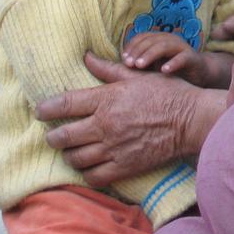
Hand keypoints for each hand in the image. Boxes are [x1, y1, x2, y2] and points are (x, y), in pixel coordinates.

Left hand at [35, 52, 225, 185]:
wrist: (192, 120)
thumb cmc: (167, 94)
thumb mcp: (137, 77)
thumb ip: (108, 70)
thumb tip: (86, 57)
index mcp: (106, 99)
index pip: (63, 105)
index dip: (45, 109)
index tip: (41, 112)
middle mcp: (105, 124)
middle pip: (62, 135)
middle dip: (53, 136)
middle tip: (55, 135)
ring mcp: (113, 148)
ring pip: (74, 158)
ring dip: (69, 155)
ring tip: (73, 151)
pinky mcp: (124, 167)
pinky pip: (93, 176)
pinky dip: (86, 173)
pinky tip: (90, 166)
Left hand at [121, 31, 219, 86]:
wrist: (200, 75)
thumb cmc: (172, 72)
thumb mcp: (153, 67)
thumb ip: (140, 64)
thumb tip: (120, 64)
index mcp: (159, 40)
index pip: (142, 37)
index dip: (132, 46)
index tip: (123, 59)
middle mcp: (170, 40)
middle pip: (151, 40)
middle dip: (138, 51)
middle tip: (128, 64)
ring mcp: (182, 48)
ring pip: (164, 46)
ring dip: (150, 55)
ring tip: (140, 66)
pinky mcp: (193, 58)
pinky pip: (183, 58)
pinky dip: (173, 63)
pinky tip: (164, 71)